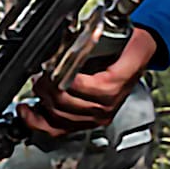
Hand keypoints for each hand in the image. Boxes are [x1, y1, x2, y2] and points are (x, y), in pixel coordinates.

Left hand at [17, 23, 159, 139]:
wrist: (141, 57)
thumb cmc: (131, 47)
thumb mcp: (122, 38)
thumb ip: (96, 41)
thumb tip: (67, 39)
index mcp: (111, 87)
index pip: (74, 87)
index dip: (55, 78)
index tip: (47, 67)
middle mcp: (104, 107)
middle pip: (63, 104)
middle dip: (45, 87)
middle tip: (39, 74)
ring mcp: (97, 118)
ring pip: (58, 119)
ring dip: (42, 102)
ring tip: (37, 86)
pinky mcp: (89, 123)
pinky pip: (60, 130)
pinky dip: (40, 123)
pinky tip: (29, 113)